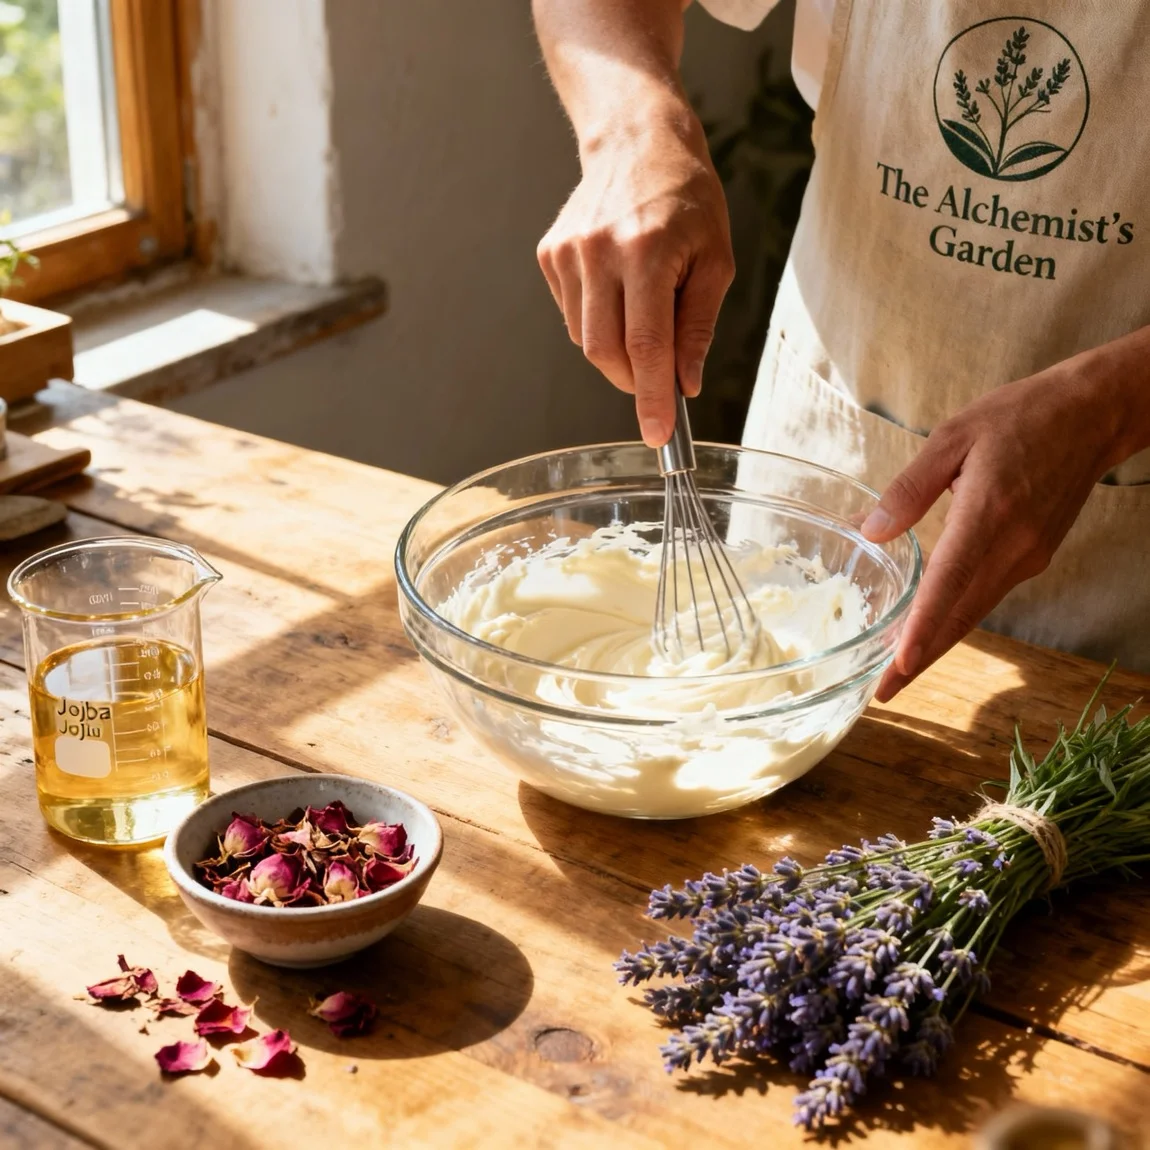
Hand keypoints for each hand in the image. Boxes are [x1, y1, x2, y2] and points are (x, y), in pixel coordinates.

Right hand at [536, 113, 733, 445]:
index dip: (650, 397)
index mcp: (646, 251)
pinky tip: (617, 287)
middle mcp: (599, 252)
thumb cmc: (687, 200)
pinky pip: (572, 317)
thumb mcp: (715, 260)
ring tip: (643, 306)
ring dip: (617, 348)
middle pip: (605, 352)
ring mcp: (568, 253)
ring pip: (585, 340)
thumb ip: (697, 327)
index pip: (645, 345)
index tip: (657, 435)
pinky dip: (598, 322)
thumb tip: (685, 384)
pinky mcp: (550, 255)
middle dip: (633, 379)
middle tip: (658, 378)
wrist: (637, 140)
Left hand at [861, 343, 1143, 701]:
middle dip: (920, 658)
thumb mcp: (952, 437)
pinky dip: (956, 619)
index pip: (950, 581)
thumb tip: (872, 531)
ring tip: (896, 672)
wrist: (1094, 415)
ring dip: (937, 644)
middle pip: (961, 616)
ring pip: (975, 612)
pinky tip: (928, 629)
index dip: (924, 627)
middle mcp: (1013, 546)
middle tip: (881, 692)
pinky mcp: (1033, 557)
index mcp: (988, 513)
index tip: (898, 663)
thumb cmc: (1020, 417)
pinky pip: (987, 596)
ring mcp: (1028, 556)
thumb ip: (910, 488)